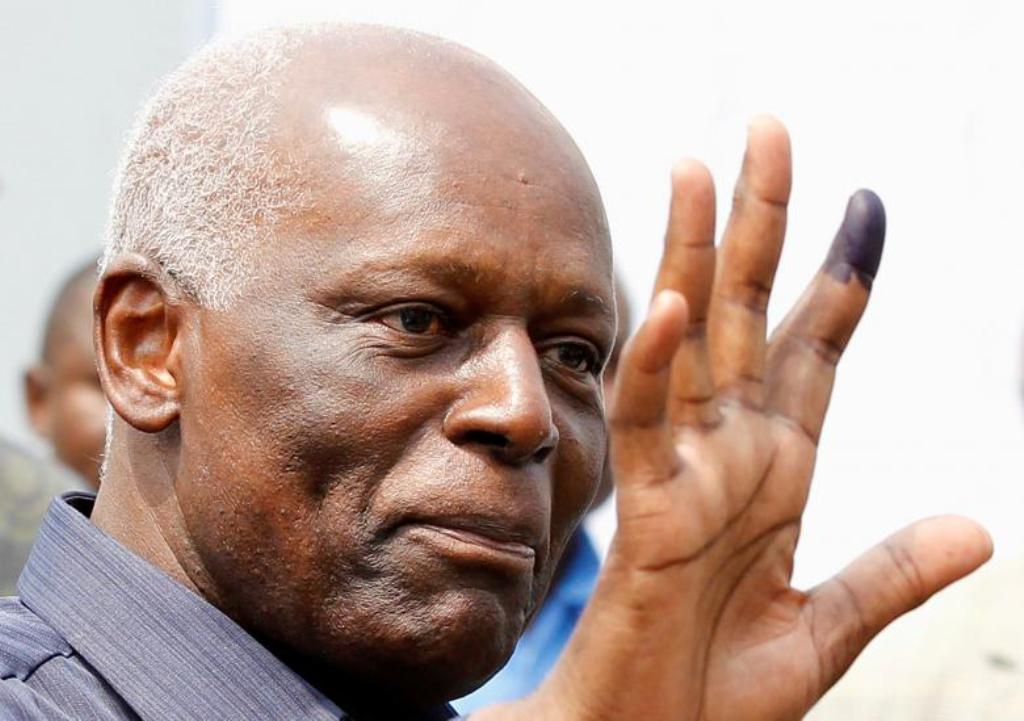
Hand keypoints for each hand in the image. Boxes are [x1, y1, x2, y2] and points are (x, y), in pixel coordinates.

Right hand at [478, 117, 991, 720]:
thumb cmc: (719, 698)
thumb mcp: (828, 630)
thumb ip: (895, 573)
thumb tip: (976, 527)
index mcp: (777, 476)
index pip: (812, 354)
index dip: (841, 280)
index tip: (867, 206)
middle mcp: (730, 458)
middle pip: (750, 318)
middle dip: (763, 223)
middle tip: (771, 130)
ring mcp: (685, 479)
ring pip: (691, 348)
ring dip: (697, 258)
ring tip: (698, 168)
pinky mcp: (645, 518)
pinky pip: (650, 430)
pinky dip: (659, 368)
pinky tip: (678, 306)